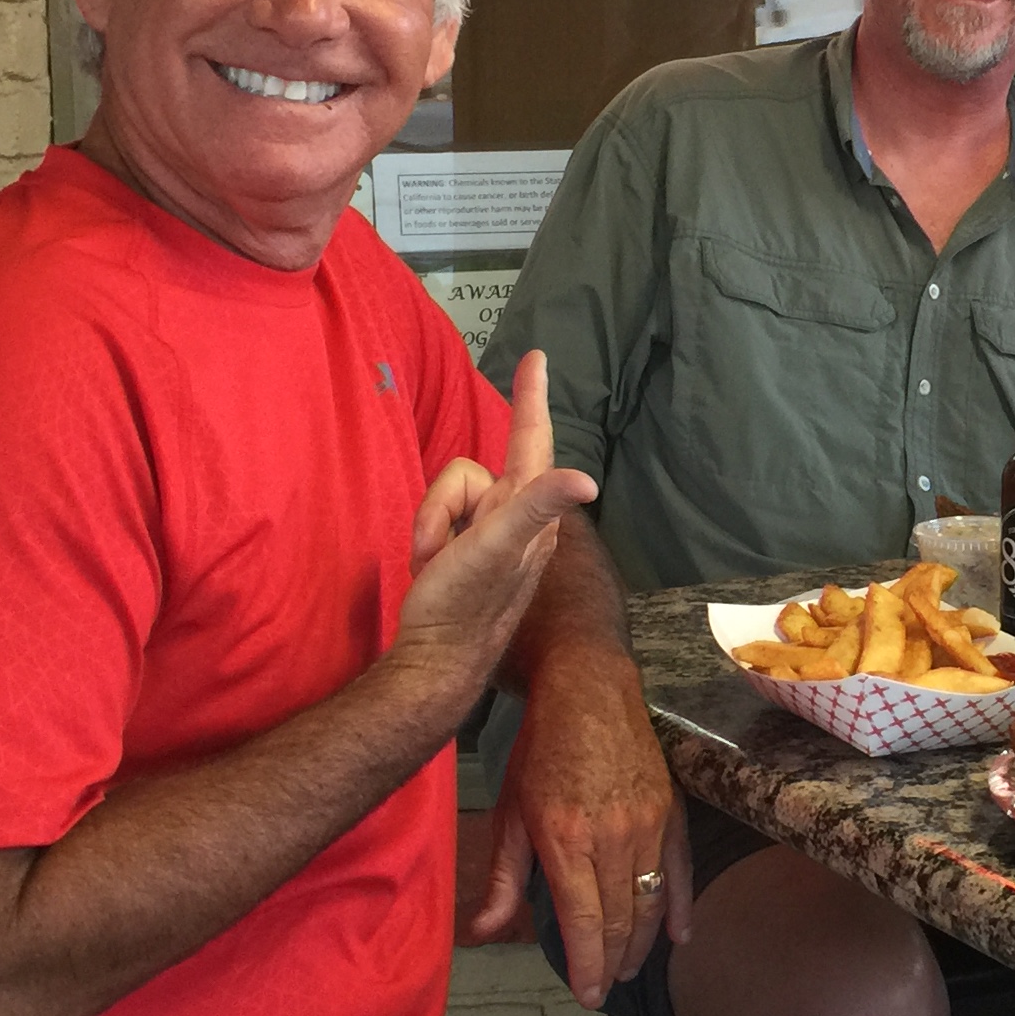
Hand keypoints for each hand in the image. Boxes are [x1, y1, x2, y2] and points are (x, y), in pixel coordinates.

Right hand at [392, 352, 598, 713]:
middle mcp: (517, 515)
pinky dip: (428, 540)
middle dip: (442, 506)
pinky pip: (438, 519)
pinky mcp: (467, 547)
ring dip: (431, 526)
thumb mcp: (502, 546)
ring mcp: (491, 531)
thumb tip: (586, 481)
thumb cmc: (467, 604)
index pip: (532, 438)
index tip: (536, 357)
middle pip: (466, 473)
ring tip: (436, 563)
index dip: (531, 396)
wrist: (437, 659)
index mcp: (530, 507)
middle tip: (438, 552)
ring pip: (446, 494)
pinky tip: (432, 568)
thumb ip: (537, 505)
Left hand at [467, 646, 687, 1005]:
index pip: (583, 923)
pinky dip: (680, 907)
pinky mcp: (672, 812)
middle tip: (605, 987)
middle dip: (613, 961)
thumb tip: (481, 931)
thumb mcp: (509, 813)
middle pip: (620, 920)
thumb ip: (502, 878)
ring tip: (629, 967)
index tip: (588, 995)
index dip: (587, 966)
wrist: (589, 691)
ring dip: (642, 942)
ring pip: (651, 902)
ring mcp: (649, 825)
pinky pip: (680, 871)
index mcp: (567, 841)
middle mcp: (614, 838)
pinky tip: (679, 936)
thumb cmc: (540, 751)